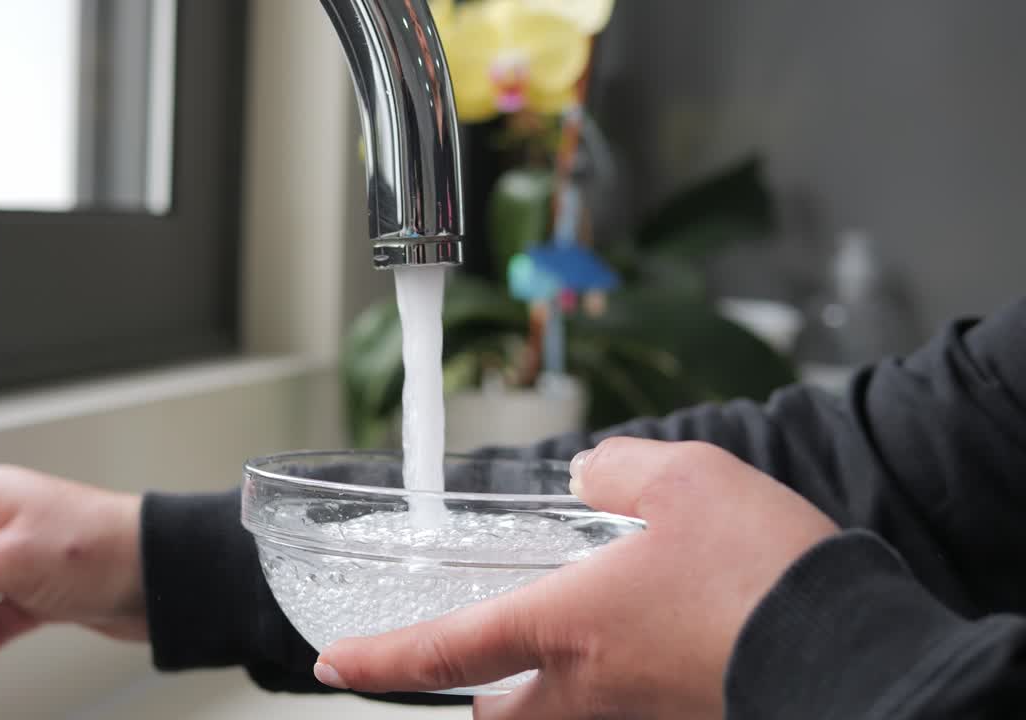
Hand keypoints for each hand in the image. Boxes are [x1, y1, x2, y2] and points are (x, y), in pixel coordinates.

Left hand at [314, 438, 838, 718]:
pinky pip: (626, 712)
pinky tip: (651, 638)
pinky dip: (616, 683)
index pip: (443, 652)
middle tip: (477, 657)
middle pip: (501, 715)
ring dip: (548, 689)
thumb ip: (614, 472)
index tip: (334, 664)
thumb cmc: (759, 572)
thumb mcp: (681, 480)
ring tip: (575, 635)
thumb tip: (587, 479)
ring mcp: (639, 717)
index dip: (380, 661)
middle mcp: (592, 689)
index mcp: (566, 628)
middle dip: (478, 692)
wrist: (852, 646)